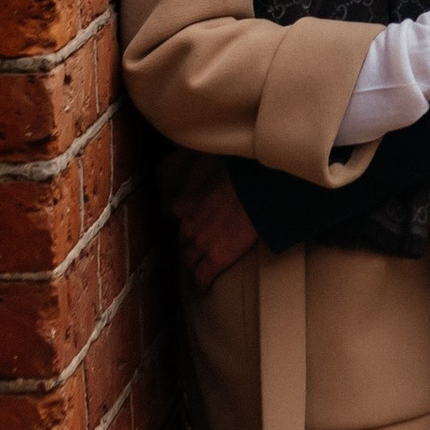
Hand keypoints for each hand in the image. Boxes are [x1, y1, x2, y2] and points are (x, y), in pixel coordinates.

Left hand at [166, 151, 259, 288]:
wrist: (254, 190)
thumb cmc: (237, 172)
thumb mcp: (209, 161)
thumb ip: (197, 159)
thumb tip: (187, 143)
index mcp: (184, 203)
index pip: (175, 215)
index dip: (183, 220)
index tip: (188, 221)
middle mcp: (187, 224)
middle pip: (183, 239)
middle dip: (188, 242)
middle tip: (198, 244)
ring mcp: (200, 243)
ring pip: (190, 259)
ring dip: (194, 263)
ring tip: (200, 266)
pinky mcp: (217, 258)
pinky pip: (204, 275)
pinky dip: (203, 282)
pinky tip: (204, 286)